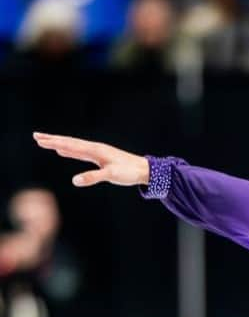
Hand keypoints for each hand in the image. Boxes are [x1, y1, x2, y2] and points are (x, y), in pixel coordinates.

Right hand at [31, 132, 149, 187]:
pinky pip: (81, 153)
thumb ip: (93, 177)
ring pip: (74, 147)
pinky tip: (64, 151)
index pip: (70, 145)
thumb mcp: (111, 175)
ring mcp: (97, 153)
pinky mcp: (100, 158)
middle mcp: (94, 148)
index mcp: (95, 150)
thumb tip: (74, 181)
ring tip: (46, 142)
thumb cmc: (129, 172)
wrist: (144, 170)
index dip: (54, 142)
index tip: (39, 139)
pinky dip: (70, 151)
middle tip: (36, 136)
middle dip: (52, 140)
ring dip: (59, 144)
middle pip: (69, 143)